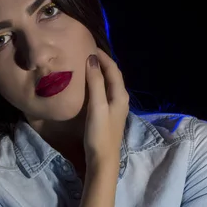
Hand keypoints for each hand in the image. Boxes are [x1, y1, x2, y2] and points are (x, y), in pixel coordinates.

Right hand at [84, 48, 129, 168]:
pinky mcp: (109, 114)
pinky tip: (88, 86)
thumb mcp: (97, 107)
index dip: (102, 56)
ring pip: (108, 84)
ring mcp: (116, 107)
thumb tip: (92, 59)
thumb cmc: (100, 134)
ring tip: (85, 65)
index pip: (113, 69)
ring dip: (99, 73)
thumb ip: (96, 83)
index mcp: (120, 95)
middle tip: (85, 53)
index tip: (88, 46)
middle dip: (101, 62)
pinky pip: (104, 92)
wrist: (103, 160)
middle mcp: (121, 99)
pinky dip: (97, 84)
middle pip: (112, 75)